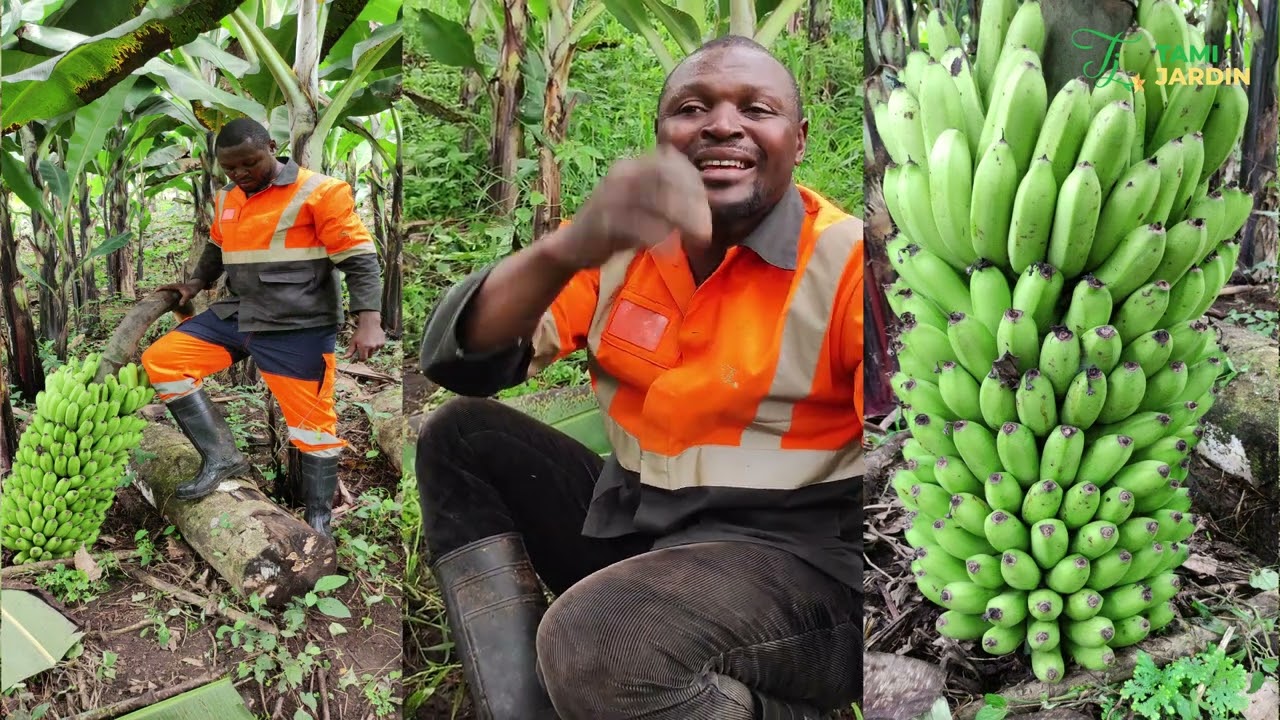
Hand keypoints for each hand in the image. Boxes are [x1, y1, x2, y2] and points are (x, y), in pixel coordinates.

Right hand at [156, 279, 204, 305]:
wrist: (195, 286)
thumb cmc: (192, 290)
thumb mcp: (189, 295)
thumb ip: (184, 299)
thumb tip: (180, 305)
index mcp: (174, 286)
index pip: (165, 286)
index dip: (159, 289)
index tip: (154, 292)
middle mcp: (173, 286)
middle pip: (163, 287)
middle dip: (157, 291)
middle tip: (151, 296)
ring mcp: (173, 287)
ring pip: (165, 289)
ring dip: (160, 292)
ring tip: (154, 297)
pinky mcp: (174, 289)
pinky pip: (167, 291)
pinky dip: (164, 293)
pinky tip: (162, 298)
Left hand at [346, 312, 385, 360]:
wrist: (370, 323)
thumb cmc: (360, 332)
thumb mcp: (353, 341)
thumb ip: (350, 351)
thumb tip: (345, 358)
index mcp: (363, 347)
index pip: (363, 359)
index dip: (361, 358)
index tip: (360, 355)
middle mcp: (371, 347)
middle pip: (369, 356)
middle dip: (366, 353)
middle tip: (364, 346)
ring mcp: (378, 345)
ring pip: (375, 352)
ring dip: (372, 349)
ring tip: (369, 341)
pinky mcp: (383, 343)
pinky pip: (380, 347)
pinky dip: (377, 345)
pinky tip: (374, 339)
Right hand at [547, 144, 710, 270]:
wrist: (572, 247)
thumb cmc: (614, 228)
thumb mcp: (642, 205)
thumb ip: (667, 198)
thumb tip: (705, 206)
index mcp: (633, 166)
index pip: (673, 163)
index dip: (695, 185)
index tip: (707, 211)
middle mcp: (622, 174)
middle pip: (668, 179)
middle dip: (693, 205)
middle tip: (706, 232)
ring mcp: (611, 196)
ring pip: (656, 200)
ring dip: (682, 222)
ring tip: (696, 242)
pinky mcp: (603, 221)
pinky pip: (637, 226)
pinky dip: (658, 238)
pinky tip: (668, 251)